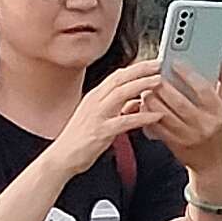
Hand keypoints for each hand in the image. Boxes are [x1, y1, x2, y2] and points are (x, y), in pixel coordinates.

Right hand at [57, 60, 176, 170]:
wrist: (62, 157)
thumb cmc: (80, 139)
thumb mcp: (101, 118)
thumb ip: (119, 109)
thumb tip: (137, 102)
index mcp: (95, 97)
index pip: (117, 76)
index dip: (135, 67)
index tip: (151, 63)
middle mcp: (95, 102)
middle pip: (120, 79)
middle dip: (141, 69)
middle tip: (159, 64)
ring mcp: (97, 115)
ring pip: (121, 93)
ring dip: (142, 85)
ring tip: (158, 81)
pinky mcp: (101, 132)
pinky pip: (125, 121)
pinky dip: (142, 117)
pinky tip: (156, 115)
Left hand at [152, 53, 221, 180]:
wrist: (214, 166)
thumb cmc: (221, 133)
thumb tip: (221, 62)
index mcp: (219, 114)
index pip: (202, 89)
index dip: (187, 74)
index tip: (175, 62)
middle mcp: (204, 126)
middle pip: (179, 102)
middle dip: (163, 86)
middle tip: (155, 75)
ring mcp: (189, 137)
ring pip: (164, 114)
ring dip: (152, 99)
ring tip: (147, 88)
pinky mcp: (175, 145)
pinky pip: (158, 127)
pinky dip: (149, 115)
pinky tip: (145, 105)